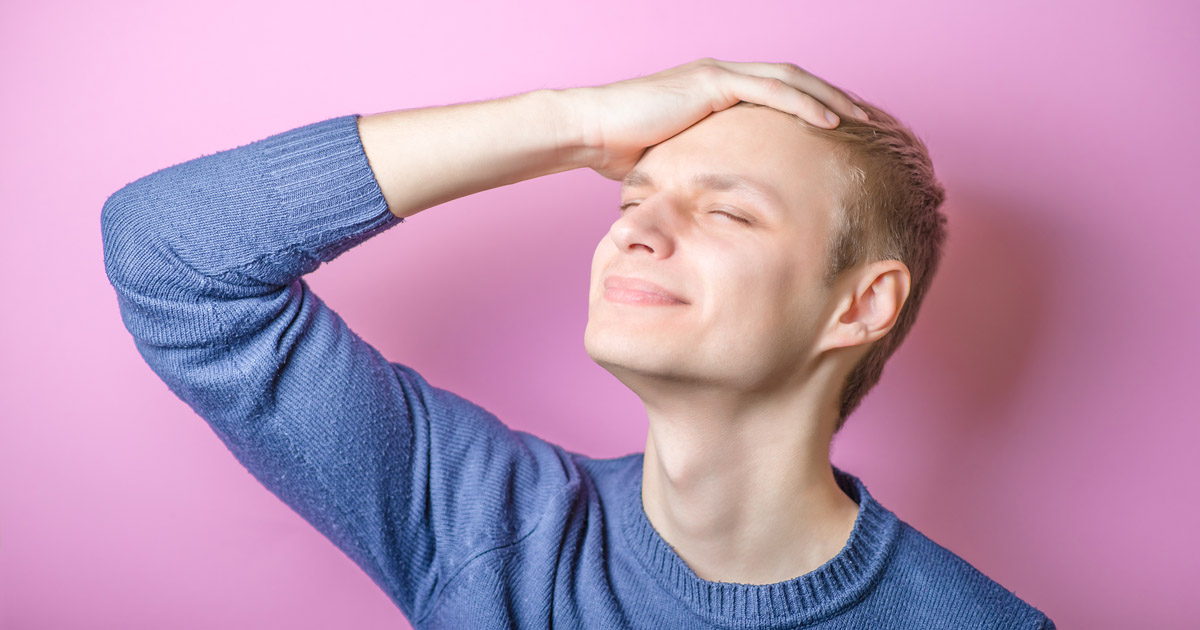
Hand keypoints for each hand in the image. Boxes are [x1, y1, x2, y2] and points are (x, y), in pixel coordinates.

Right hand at [561, 57, 867, 180]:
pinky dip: (803, 104)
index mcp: (716, 94)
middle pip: (793, 82)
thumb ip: (700, 172)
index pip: (777, 95)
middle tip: (867, 123)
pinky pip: (770, 90)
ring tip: (860, 120)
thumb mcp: (675, 164)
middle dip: (832, 101)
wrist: (590, 132)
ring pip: (790, 80)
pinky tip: (828, 122)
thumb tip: (715, 206)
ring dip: (829, 99)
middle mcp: (722, 77)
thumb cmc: (621, 153)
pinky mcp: (712, 81)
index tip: (839, 135)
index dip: (810, 112)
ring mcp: (718, 75)